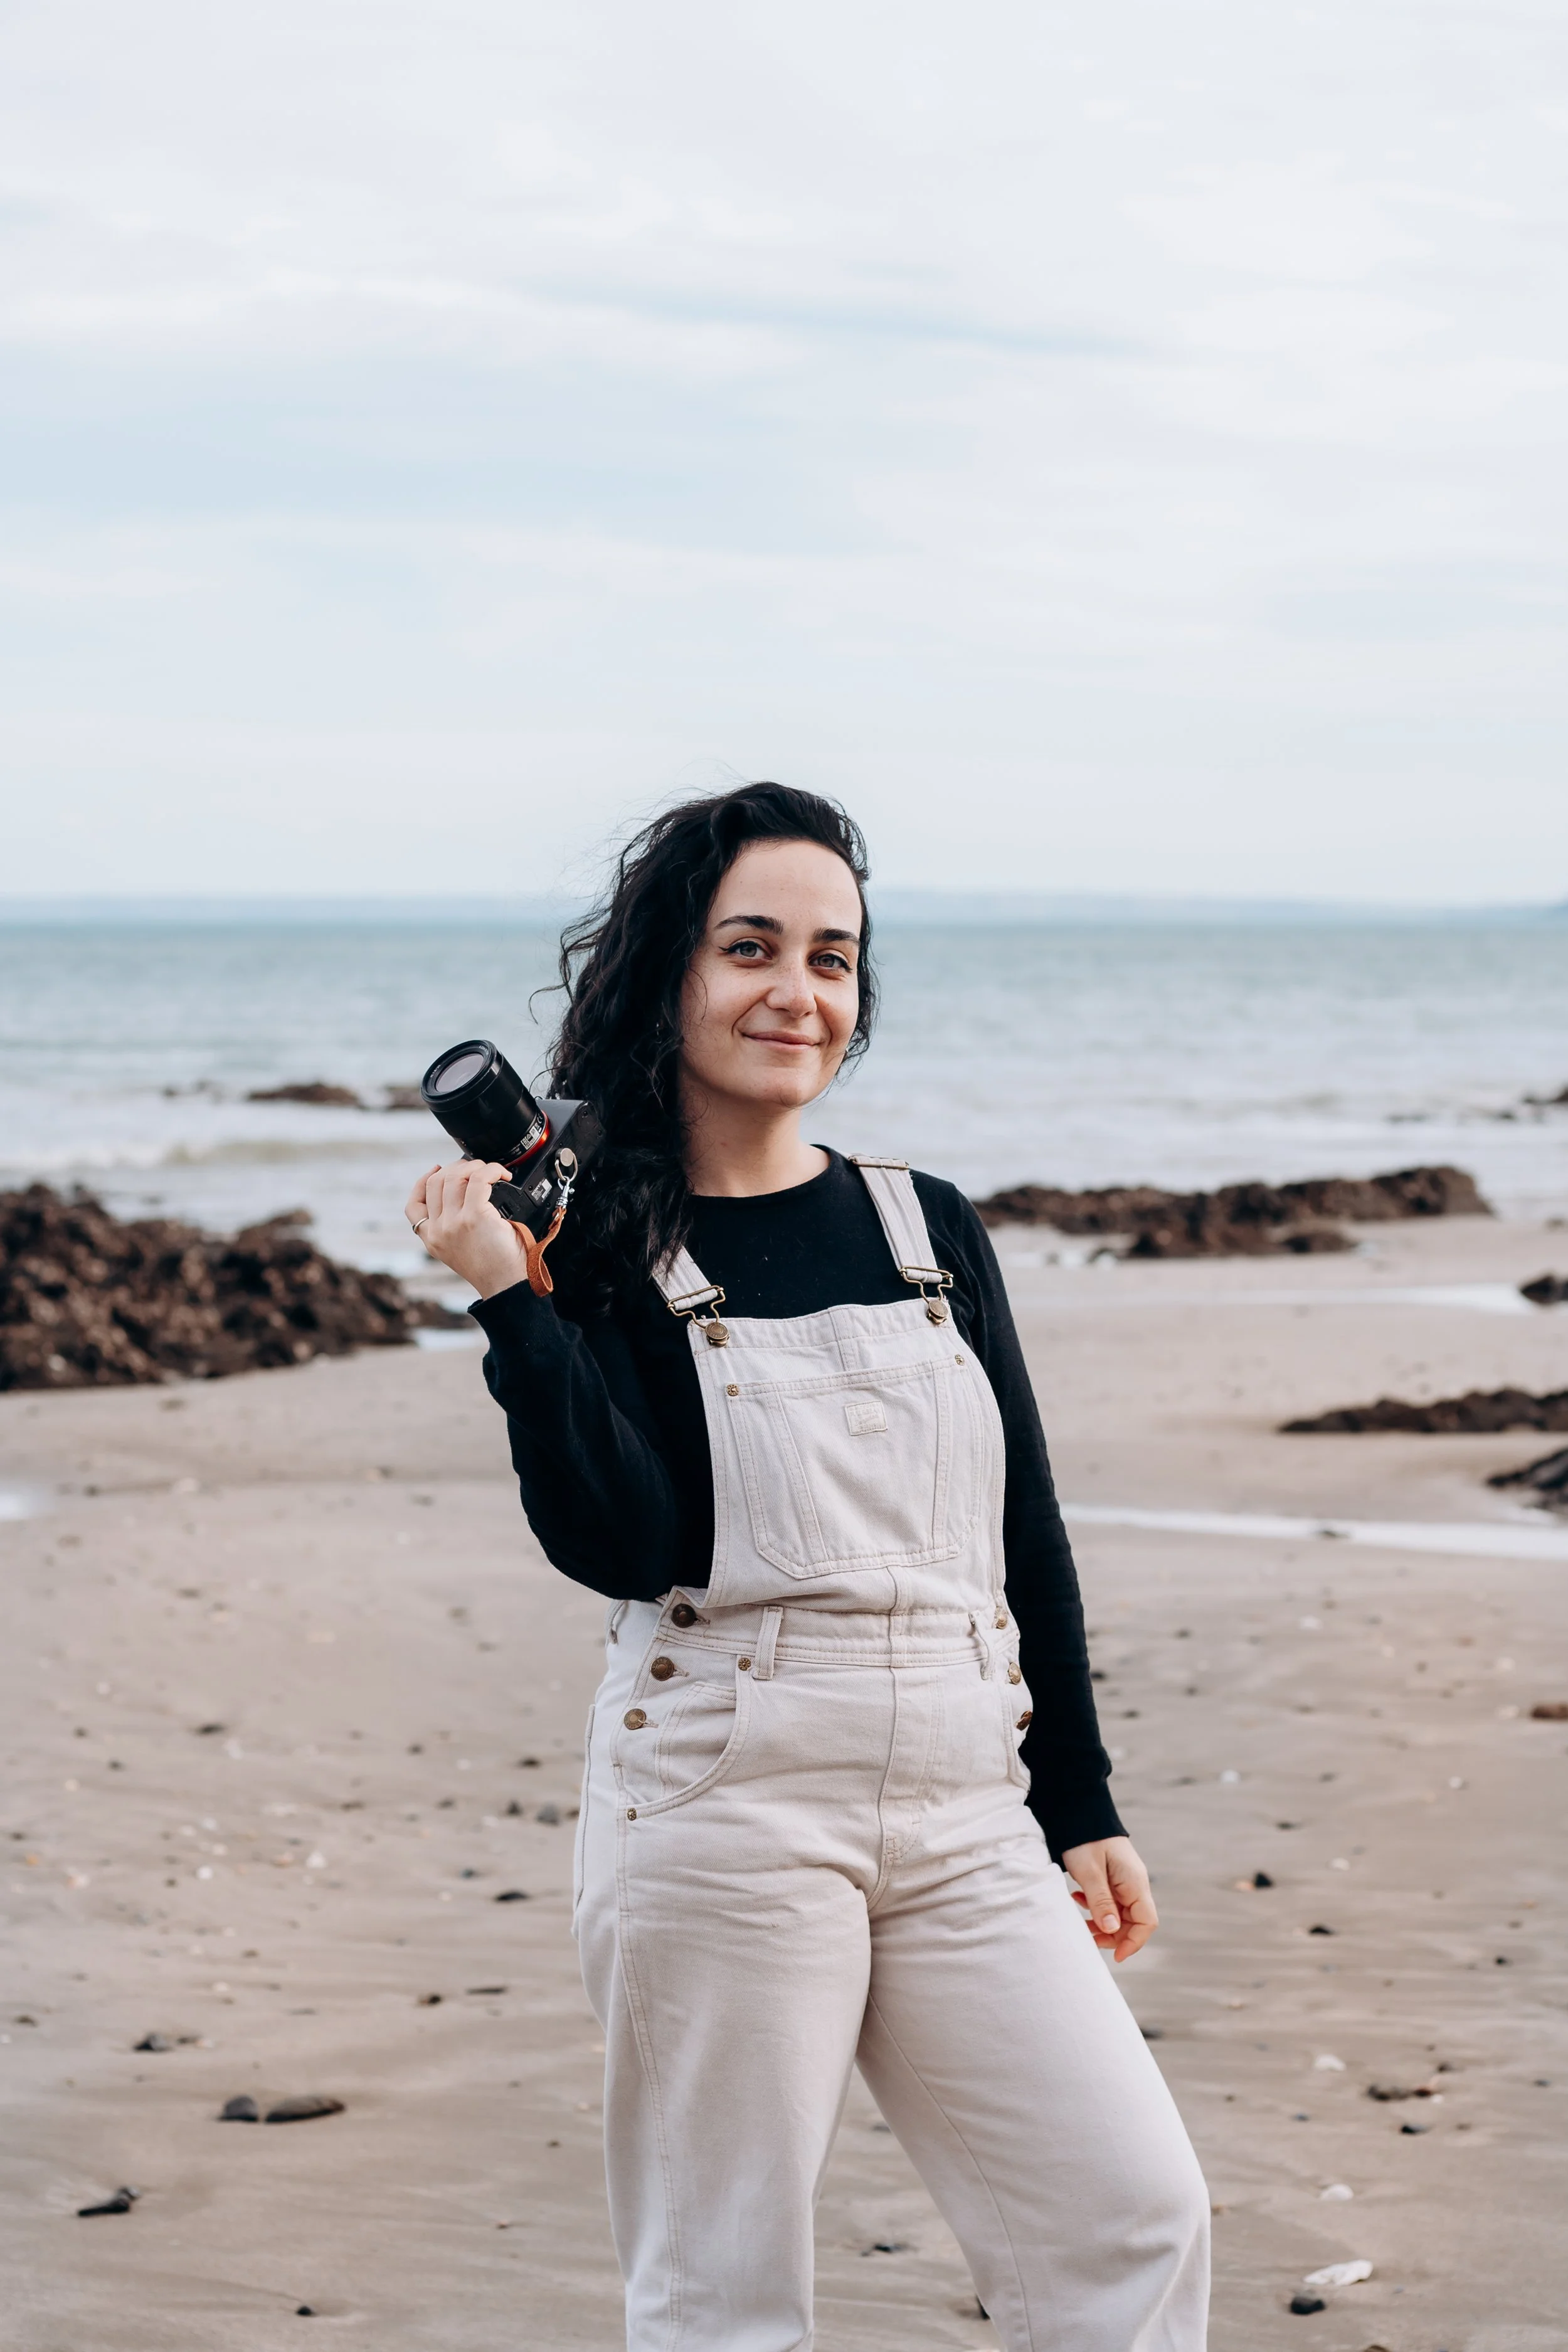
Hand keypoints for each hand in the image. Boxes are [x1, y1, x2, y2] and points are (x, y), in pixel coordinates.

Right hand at [404, 1160, 528, 1299]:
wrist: (507, 1284)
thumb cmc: (493, 1267)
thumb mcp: (459, 1249)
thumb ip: (450, 1227)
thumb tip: (459, 1194)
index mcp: (431, 1239)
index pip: (413, 1206)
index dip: (422, 1182)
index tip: (437, 1170)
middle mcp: (438, 1230)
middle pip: (435, 1183)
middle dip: (455, 1168)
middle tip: (475, 1169)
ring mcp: (454, 1222)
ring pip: (455, 1176)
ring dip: (475, 1166)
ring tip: (492, 1172)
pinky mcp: (474, 1216)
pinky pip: (479, 1179)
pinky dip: (491, 1170)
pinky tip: (501, 1175)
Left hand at [1059, 1836, 1157, 1962]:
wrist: (1078, 1810)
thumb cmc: (1084, 1838)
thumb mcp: (1090, 1871)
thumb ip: (1101, 1901)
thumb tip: (1111, 1930)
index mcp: (1135, 1882)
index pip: (1147, 1921)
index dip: (1133, 1942)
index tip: (1115, 1956)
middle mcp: (1133, 1883)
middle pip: (1132, 1922)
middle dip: (1111, 1934)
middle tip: (1086, 1935)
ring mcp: (1123, 1881)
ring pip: (1118, 1914)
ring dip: (1100, 1922)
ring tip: (1078, 1918)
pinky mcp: (1112, 1878)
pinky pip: (1109, 1902)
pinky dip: (1094, 1907)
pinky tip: (1077, 1898)